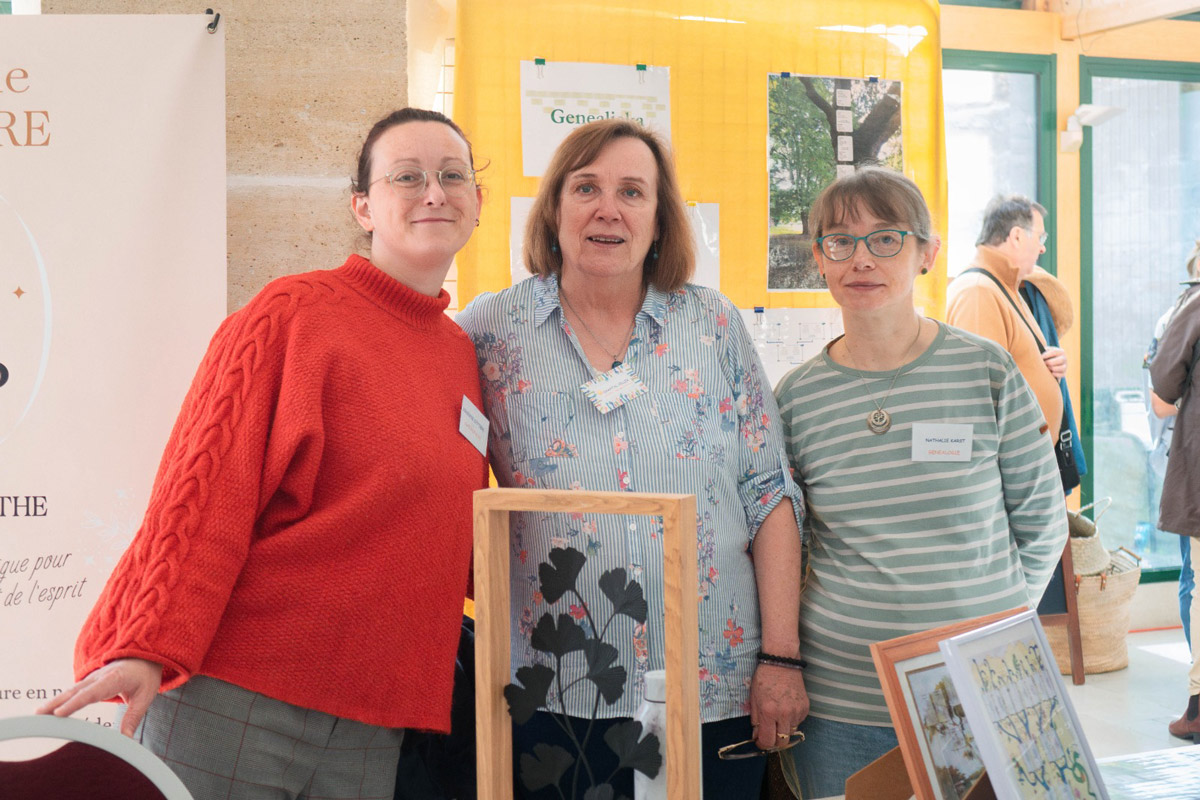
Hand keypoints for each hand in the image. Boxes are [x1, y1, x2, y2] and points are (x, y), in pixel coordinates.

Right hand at [37, 658, 162, 737]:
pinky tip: (49, 709)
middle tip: (40, 715)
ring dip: (55, 701)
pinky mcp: (90, 681)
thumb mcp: (145, 696)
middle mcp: (100, 677)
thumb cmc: (145, 676)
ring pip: (72, 690)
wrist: (144, 656)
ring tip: (38, 714)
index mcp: (115, 679)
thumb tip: (126, 741)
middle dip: (57, 703)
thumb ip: (134, 718)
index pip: (92, 693)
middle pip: (76, 691)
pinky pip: (74, 690)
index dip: (75, 703)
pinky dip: (61, 698)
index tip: (59, 713)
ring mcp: (93, 677)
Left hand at [749, 662, 808, 749]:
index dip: (763, 744)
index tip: (760, 742)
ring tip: (777, 716)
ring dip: (783, 729)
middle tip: (768, 734)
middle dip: (774, 741)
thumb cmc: (764, 678)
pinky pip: (798, 722)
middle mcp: (785, 714)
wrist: (782, 661)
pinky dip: (791, 720)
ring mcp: (797, 711)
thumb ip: (755, 720)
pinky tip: (786, 709)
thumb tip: (757, 736)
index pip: (768, 740)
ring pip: (790, 732)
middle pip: (782, 742)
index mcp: (769, 712)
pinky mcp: (806, 707)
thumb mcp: (754, 698)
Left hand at [1042, 346, 1067, 379]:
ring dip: (1052, 368)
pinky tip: (1050, 373)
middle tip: (1043, 364)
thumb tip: (1036, 353)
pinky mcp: (1063, 373)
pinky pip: (1061, 375)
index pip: (1054, 352)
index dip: (1046, 355)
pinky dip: (1055, 374)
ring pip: (1061, 368)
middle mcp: (1064, 358)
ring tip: (1046, 368)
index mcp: (1060, 351)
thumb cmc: (1045, 356)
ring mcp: (1065, 366)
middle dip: (1049, 362)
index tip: (1040, 358)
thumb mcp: (1045, 351)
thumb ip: (1042, 350)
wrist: (1049, 363)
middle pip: (1059, 360)